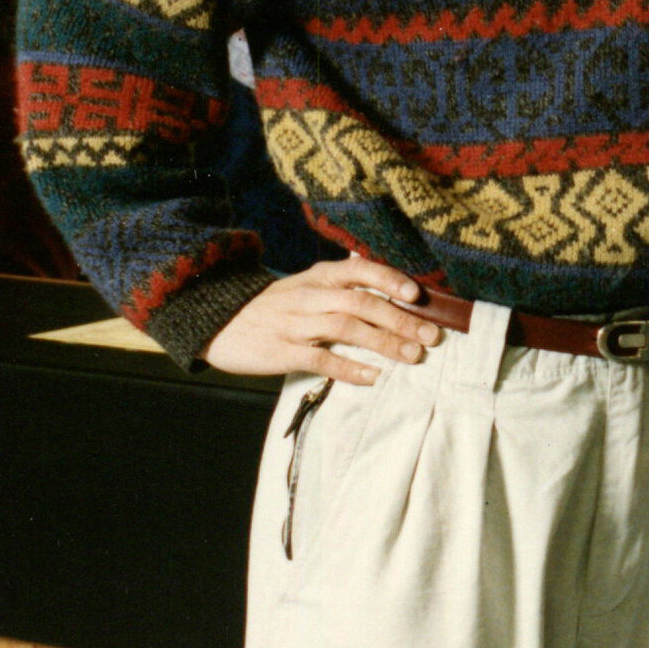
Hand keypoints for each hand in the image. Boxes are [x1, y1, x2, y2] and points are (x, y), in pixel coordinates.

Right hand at [201, 255, 440, 381]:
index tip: (418, 294)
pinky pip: (321, 359)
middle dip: (400, 319)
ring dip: (383, 343)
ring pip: (346, 328)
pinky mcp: (283, 352)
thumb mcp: (303, 285)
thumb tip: (378, 274)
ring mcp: (295, 324)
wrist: (217, 321)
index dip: (390, 279)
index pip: (360, 270)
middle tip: (431, 336)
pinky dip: (349, 368)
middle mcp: (310, 296)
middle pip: (361, 302)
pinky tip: (372, 377)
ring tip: (412, 356)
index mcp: (318, 277)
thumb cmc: (271, 306)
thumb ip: (339, 282)